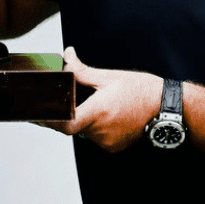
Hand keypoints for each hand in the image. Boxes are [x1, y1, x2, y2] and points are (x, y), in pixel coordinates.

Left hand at [41, 47, 161, 152]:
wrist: (167, 108)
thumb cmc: (141, 90)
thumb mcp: (109, 76)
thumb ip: (82, 70)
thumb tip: (67, 56)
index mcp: (97, 113)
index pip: (64, 124)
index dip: (48, 120)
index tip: (38, 114)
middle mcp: (100, 132)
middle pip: (73, 125)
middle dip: (70, 113)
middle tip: (74, 99)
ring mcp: (107, 142)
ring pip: (84, 131)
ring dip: (85, 119)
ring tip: (101, 103)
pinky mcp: (114, 147)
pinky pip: (96, 137)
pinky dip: (96, 126)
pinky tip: (110, 114)